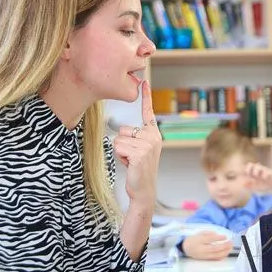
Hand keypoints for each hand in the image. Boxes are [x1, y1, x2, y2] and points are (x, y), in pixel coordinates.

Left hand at [114, 80, 161, 205]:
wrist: (143, 189)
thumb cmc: (137, 169)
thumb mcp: (138, 149)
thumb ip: (134, 137)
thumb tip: (120, 133)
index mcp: (153, 133)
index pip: (147, 112)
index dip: (146, 96)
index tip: (144, 82)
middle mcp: (153, 136)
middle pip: (124, 130)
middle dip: (123, 144)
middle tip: (132, 157)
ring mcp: (147, 145)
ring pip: (119, 139)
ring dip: (120, 152)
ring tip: (131, 161)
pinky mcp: (140, 153)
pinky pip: (118, 147)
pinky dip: (119, 157)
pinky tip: (129, 164)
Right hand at [182, 232, 233, 259]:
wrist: (186, 248)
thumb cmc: (194, 240)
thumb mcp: (199, 233)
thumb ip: (208, 233)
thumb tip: (217, 235)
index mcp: (199, 241)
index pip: (209, 239)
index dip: (218, 238)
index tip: (225, 236)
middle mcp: (201, 249)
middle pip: (214, 248)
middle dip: (224, 246)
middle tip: (230, 242)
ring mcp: (203, 255)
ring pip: (215, 255)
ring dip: (225, 252)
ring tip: (230, 247)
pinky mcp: (205, 259)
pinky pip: (215, 259)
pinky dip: (222, 256)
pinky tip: (226, 253)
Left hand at [245, 162, 271, 194]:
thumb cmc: (266, 185)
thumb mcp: (257, 187)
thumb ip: (250, 186)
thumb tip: (243, 184)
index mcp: (253, 174)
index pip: (246, 169)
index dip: (242, 171)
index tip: (241, 175)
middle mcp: (258, 171)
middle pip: (250, 164)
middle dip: (248, 168)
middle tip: (248, 173)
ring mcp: (264, 171)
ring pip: (258, 166)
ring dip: (255, 171)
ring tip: (256, 176)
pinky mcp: (271, 173)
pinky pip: (267, 171)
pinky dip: (264, 175)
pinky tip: (264, 178)